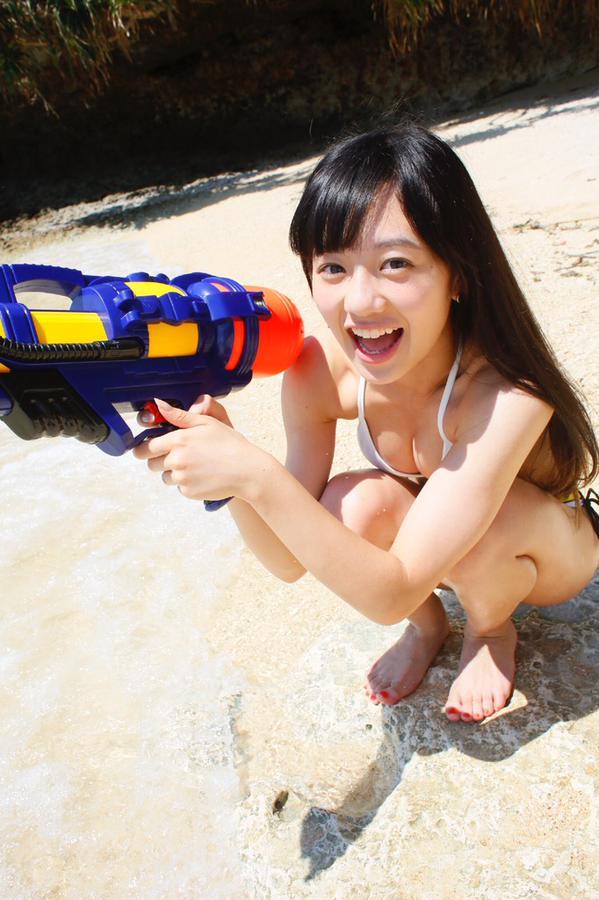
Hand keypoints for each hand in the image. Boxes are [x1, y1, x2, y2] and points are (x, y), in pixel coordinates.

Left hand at [133, 396, 256, 501]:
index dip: (145, 448)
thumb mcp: (206, 423)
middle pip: (152, 464)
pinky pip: (180, 488)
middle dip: (161, 460)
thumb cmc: (229, 444)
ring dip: (175, 472)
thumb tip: (158, 404)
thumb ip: (179, 415)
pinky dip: (187, 483)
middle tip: (181, 456)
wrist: (247, 471)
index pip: (146, 448)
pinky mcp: (188, 492)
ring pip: (166, 477)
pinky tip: (203, 475)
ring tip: (196, 465)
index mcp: (178, 441)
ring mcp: (181, 478)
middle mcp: (176, 460)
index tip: (149, 449)